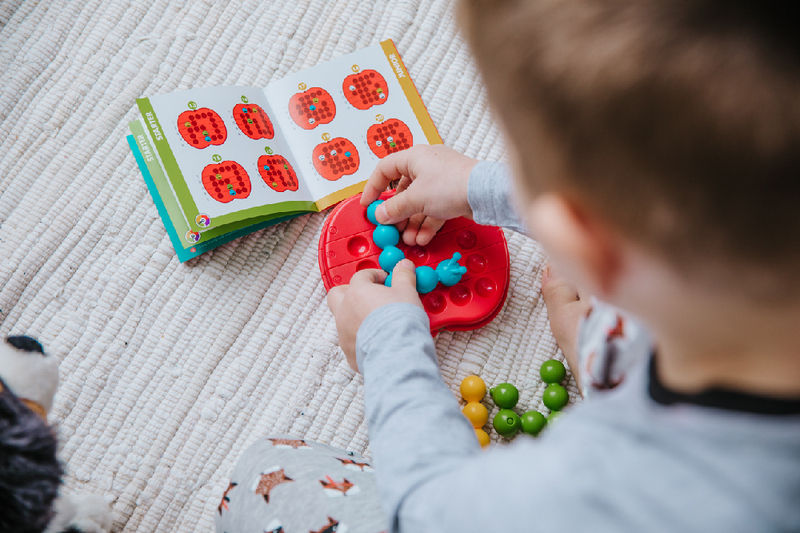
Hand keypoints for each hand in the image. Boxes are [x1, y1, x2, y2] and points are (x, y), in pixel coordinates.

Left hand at [327, 260, 423, 370]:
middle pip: (337, 294)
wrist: (397, 353)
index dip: (375, 275)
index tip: (386, 280)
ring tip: (376, 321)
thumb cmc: (399, 321)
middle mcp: (345, 311)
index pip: (361, 276)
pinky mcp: (349, 352)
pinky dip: (361, 339)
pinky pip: (351, 341)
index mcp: (357, 292)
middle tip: (369, 295)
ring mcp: (344, 333)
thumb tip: (404, 266)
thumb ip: (403, 276)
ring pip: (342, 320)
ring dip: (355, 317)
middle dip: (350, 292)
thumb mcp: (407, 292)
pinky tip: (377, 341)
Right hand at [361, 145, 478, 245]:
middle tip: (392, 229)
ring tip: (408, 240)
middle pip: (404, 190)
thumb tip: (381, 214)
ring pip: (420, 202)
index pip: (385, 169)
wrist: (485, 192)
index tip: (368, 205)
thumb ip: (394, 208)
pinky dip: (427, 223)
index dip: (373, 188)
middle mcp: (427, 166)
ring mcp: (441, 180)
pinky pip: (434, 209)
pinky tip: (423, 238)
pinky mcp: (453, 194)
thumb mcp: (416, 198)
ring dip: (412, 223)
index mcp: (414, 157)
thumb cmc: (452, 184)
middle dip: (397, 213)